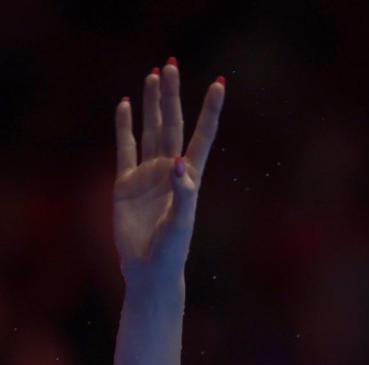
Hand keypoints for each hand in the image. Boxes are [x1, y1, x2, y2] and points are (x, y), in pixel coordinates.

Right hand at [114, 61, 223, 279]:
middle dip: (172, 96)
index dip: (210, 111)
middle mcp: (169, 171)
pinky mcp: (126, 184)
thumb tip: (177, 161)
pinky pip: (125, 148)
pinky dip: (124, 126)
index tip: (219, 84)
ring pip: (150, 130)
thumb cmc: (171, 251)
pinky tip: (124, 105)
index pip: (202, 136)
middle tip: (171, 64)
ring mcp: (147, 175)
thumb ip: (182, 193)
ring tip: (153, 75)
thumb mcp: (180, 223)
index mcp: (188, 178)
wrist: (148, 271)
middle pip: (172, 124)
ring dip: (151, 104)